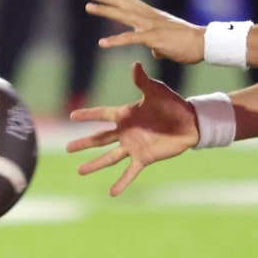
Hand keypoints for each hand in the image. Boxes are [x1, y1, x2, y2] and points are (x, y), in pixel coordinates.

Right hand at [67, 61, 197, 194]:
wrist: (190, 123)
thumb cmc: (172, 104)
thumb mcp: (156, 91)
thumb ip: (142, 80)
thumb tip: (135, 64)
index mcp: (125, 115)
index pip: (102, 114)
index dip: (88, 115)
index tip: (72, 116)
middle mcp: (125, 132)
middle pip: (100, 139)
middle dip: (83, 143)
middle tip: (67, 148)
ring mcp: (133, 146)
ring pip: (109, 157)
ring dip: (94, 164)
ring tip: (79, 171)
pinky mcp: (143, 158)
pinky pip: (130, 172)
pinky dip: (121, 183)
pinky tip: (112, 193)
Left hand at [87, 0, 204, 63]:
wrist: (204, 44)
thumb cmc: (188, 44)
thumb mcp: (169, 41)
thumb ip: (158, 44)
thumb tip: (155, 51)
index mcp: (154, 16)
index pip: (132, 2)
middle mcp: (150, 17)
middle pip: (124, 3)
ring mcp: (151, 26)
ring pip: (123, 14)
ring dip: (105, 10)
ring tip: (89, 7)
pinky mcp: (153, 38)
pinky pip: (130, 38)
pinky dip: (115, 40)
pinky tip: (102, 43)